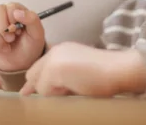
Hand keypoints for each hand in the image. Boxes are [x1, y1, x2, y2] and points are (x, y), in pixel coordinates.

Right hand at [0, 2, 44, 71]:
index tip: (18, 31)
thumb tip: (17, 12)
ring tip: (8, 45)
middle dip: (3, 27)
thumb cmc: (30, 46)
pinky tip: (1, 47)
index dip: (13, 19)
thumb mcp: (37, 34)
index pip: (11, 6)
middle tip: (11, 39)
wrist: (20, 63)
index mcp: (18, 10)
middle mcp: (5, 13)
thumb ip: (32, 19)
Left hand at [19, 42, 145, 96]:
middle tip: (50, 94)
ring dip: (53, 92)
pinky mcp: (55, 69)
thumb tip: (44, 91)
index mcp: (62, 50)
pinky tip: (75, 88)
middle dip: (38, 86)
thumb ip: (62, 77)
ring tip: (76, 88)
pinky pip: (45, 90)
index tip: (27, 92)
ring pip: (39, 84)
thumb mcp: (79, 72)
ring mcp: (54, 59)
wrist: (118, 69)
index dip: (34, 80)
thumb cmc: (105, 74)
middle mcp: (55, 51)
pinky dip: (57, 94)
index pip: (39, 66)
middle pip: (33, 73)